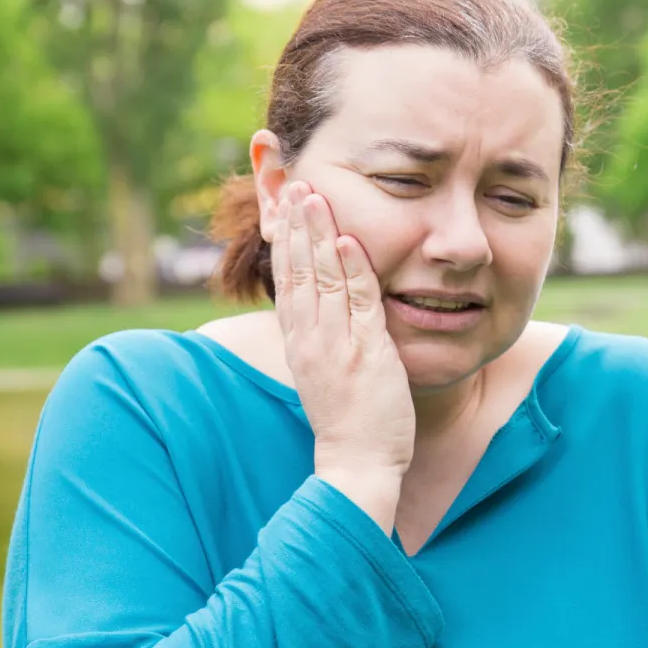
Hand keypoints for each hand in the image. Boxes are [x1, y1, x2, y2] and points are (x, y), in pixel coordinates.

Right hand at [270, 181, 415, 530]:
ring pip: (321, 279)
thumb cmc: (350, 424)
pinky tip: (346, 240)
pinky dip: (352, 271)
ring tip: (312, 195)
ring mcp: (335, 345)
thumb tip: (328, 315)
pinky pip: (357, 304)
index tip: (282, 206)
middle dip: (293, 224)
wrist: (357, 465)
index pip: (288, 281)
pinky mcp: (364, 354)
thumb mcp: (328, 375)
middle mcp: (311, 340)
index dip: (283, 241)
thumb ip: (326, 341)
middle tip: (291, 183)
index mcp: (301, 343)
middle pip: (296, 271)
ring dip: (316, 235)